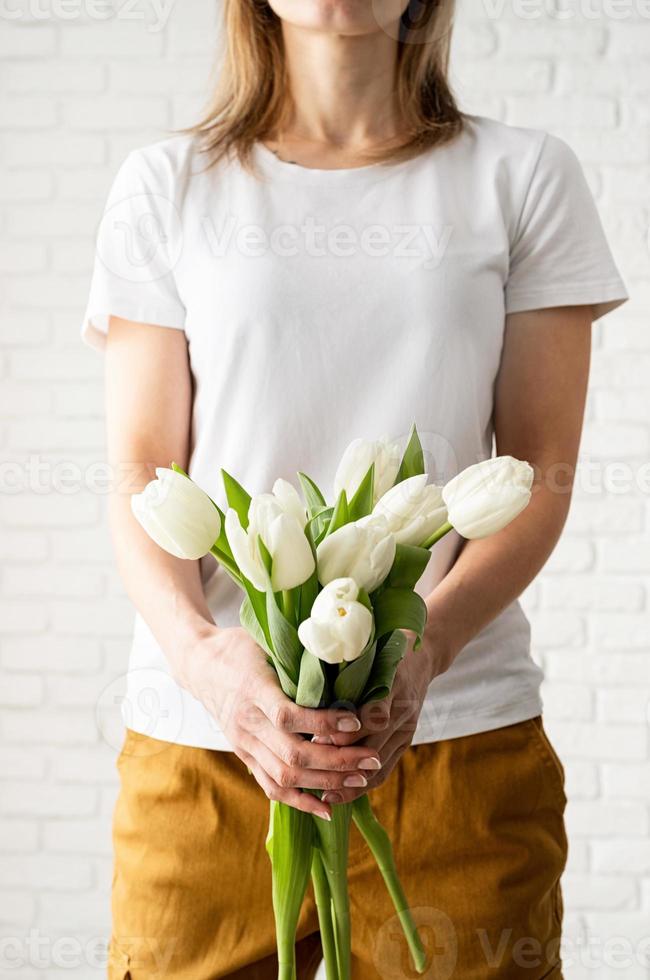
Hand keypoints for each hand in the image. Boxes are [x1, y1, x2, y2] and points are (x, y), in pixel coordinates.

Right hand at [182, 627, 382, 819]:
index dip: (324, 722)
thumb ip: (297, 656)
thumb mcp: (265, 642)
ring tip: (360, 779)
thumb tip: (344, 656)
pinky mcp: (244, 755)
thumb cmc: (241, 647)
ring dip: (326, 781)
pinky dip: (301, 801)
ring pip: (285, 775)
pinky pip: (271, 787)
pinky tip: (327, 808)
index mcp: (254, 690)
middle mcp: (247, 722)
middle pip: (292, 753)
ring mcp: (244, 743)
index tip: (356, 721)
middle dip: (337, 760)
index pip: (288, 715)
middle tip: (371, 758)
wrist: (200, 664)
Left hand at [315, 633, 453, 804]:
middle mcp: (404, 709)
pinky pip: (386, 770)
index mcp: (394, 684)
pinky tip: (341, 795)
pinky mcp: (406, 742)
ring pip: (379, 763)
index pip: (372, 716)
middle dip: (341, 760)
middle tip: (310, 770)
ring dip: (351, 782)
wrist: (424, 656)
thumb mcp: (368, 651)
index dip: (343, 731)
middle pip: (374, 745)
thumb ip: (345, 668)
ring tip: (323, 793)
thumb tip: (308, 689)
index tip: (315, 738)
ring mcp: (407, 729)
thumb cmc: (386, 648)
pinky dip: (363, 785)